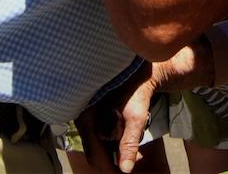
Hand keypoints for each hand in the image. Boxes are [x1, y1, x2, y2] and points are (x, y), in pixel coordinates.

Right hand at [80, 39, 213, 172]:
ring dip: (110, 154)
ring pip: (97, 144)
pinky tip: (124, 147)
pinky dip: (111, 144)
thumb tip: (125, 170)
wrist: (145, 65)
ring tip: (126, 160)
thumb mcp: (136, 115)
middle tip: (125, 169)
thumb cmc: (139, 86)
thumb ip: (129, 142)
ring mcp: (88, 113)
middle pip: (93, 150)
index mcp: (86, 115)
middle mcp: (82, 114)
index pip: (93, 154)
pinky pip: (100, 135)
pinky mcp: (95, 111)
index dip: (109, 169)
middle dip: (109, 162)